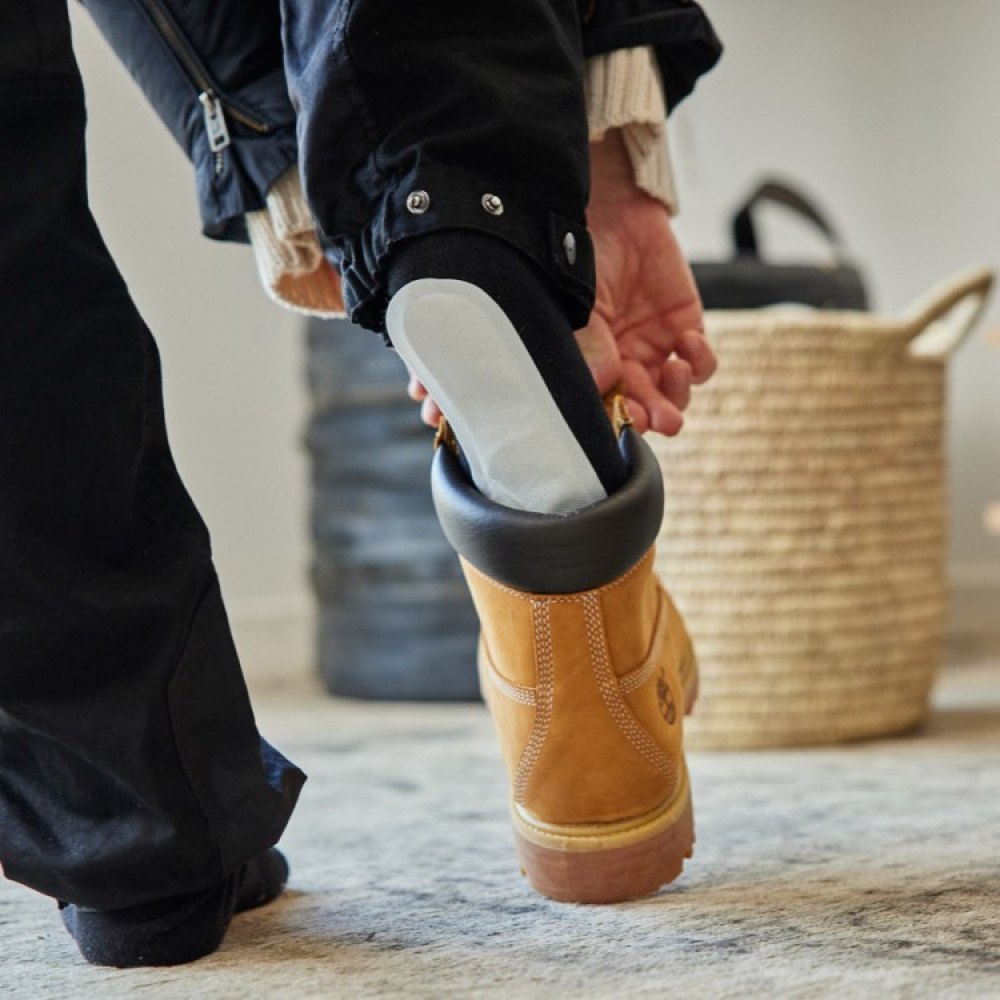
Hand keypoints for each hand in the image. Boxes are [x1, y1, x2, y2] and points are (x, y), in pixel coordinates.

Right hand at [407, 130, 716, 431]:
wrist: (610, 206)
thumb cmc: (581, 254)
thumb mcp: (579, 303)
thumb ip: (590, 345)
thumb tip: (601, 385)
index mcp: (591, 364)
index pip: (608, 408)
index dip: (619, 422)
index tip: (627, 423)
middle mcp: (623, 363)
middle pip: (645, 407)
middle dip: (655, 416)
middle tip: (662, 419)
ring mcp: (655, 347)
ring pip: (675, 393)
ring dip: (678, 394)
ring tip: (674, 373)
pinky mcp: (686, 326)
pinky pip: (701, 362)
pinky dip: (701, 361)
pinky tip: (689, 343)